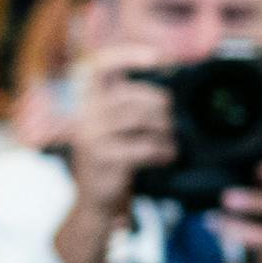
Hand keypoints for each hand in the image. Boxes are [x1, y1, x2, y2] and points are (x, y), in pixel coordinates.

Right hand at [53, 44, 174, 262]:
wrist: (94, 206)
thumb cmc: (115, 164)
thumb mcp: (119, 133)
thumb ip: (136, 112)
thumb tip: (174, 95)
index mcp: (89, 103)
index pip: (101, 67)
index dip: (127, 56)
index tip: (157, 56)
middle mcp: (86, 116)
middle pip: (131, 96)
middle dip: (160, 105)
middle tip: (176, 118)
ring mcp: (91, 138)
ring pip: (138, 119)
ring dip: (165, 129)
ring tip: (175, 140)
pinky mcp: (103, 160)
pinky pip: (142, 147)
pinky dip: (162, 150)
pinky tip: (169, 156)